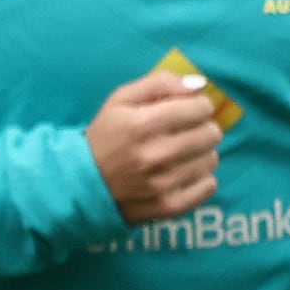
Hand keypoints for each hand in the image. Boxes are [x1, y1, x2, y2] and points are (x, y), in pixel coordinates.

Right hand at [87, 67, 225, 225]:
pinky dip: (201, 179)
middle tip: (185, 133)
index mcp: (142, 125)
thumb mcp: (120, 100)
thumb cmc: (104, 137)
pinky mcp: (168, 206)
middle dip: (202, 128)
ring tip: (180, 155)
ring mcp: (163, 184)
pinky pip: (209, 186)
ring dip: (200, 154)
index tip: (188, 110)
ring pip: (211, 159)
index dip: (198, 105)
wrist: (78, 185)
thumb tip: (199, 86)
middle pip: (211, 134)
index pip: (200, 108)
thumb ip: (159, 84)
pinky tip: (183, 174)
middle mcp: (155, 155)